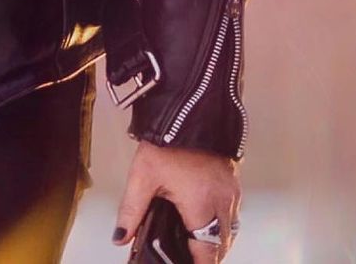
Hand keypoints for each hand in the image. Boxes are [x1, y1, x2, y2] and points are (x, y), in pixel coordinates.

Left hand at [112, 140, 240, 261]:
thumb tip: (121, 237)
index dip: (197, 262)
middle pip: (222, 245)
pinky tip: (207, 219)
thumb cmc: (168, 140)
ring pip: (230, 230)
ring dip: (217, 240)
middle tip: (190, 256)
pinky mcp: (234, 180)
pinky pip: (233, 213)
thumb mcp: (143, 176)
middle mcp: (223, 201)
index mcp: (202, 205)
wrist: (189, 107)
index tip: (187, 263)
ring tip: (198, 244)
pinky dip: (222, 222)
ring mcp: (232, 191)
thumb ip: (131, 211)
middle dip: (208, 255)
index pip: (207, 253)